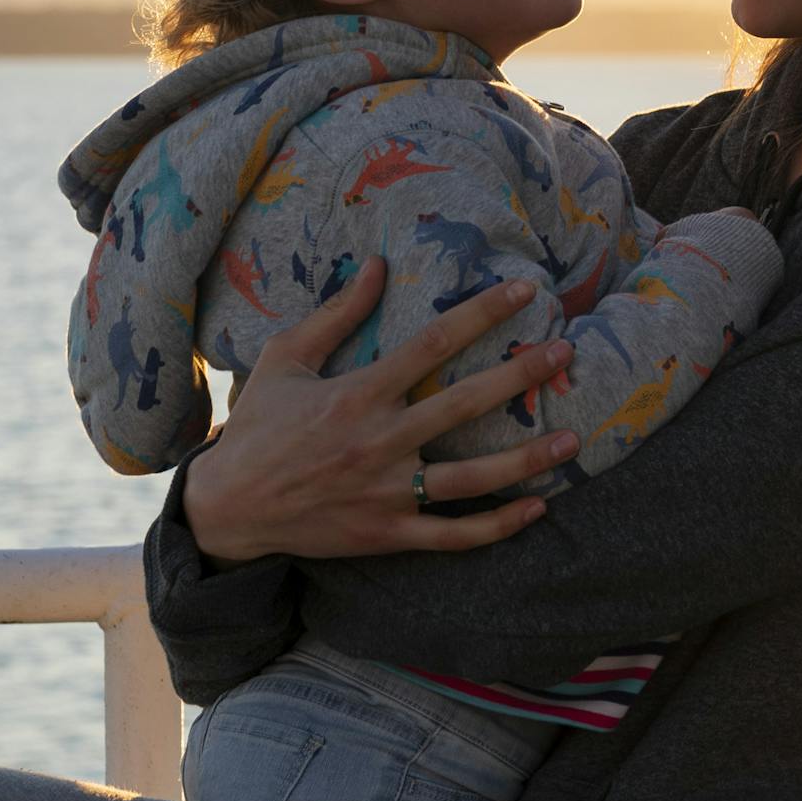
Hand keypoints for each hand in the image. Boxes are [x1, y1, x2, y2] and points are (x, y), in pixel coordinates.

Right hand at [179, 260, 579, 567]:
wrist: (227, 508)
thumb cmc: (258, 426)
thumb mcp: (284, 359)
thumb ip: (335, 314)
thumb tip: (377, 265)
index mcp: (357, 394)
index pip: (432, 345)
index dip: (482, 315)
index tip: (524, 292)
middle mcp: (378, 442)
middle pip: (463, 406)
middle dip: (519, 377)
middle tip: (565, 355)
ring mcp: (387, 493)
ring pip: (471, 479)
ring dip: (526, 458)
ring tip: (573, 438)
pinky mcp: (388, 533)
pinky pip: (453, 535)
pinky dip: (498, 526)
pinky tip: (537, 506)